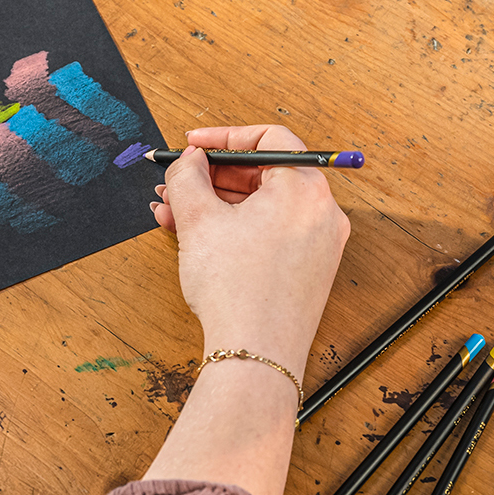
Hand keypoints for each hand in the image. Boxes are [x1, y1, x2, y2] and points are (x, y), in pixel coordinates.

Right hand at [143, 125, 350, 494]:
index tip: (192, 146)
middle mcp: (321, 213)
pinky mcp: (309, 271)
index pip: (269, 139)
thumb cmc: (235, 289)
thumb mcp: (199, 221)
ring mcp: (319, 244)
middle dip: (212, 178)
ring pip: (263, 208)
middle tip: (176, 183)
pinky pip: (271, 235)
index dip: (224, 137)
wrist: (255, 357)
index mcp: (305, 189)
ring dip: (217, 206)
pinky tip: (195, 239)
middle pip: (265, 174)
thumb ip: (189, 177)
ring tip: (172, 214)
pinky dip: (236, 230)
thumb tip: (189, 160)